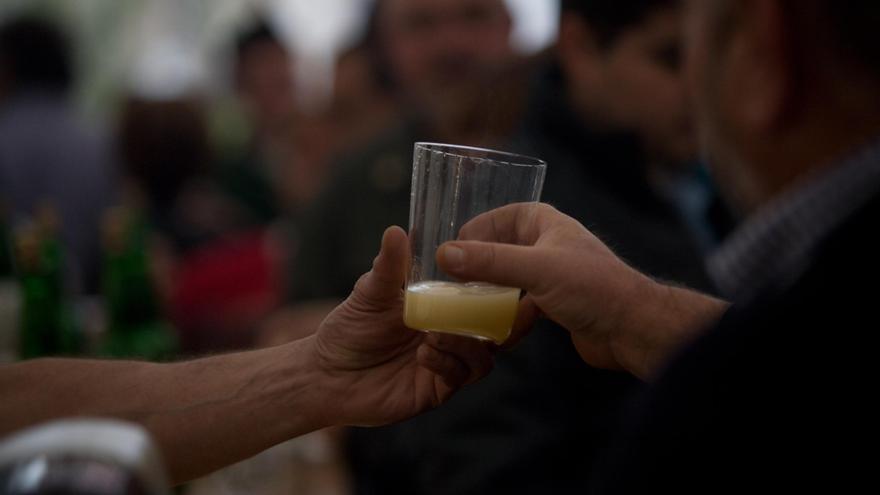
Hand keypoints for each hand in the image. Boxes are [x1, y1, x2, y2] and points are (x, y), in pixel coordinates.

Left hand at [310, 227, 494, 426]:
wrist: (326, 374)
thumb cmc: (350, 330)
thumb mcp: (370, 294)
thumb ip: (388, 267)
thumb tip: (396, 231)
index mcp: (444, 310)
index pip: (486, 301)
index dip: (507, 293)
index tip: (516, 276)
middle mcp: (452, 338)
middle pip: (497, 333)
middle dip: (507, 322)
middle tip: (500, 307)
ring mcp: (446, 366)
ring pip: (482, 358)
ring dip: (467, 343)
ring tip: (438, 332)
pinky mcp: (436, 392)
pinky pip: (457, 377)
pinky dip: (447, 362)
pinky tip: (425, 353)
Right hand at [435, 204, 726, 378]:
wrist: (632, 329)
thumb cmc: (593, 288)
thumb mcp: (537, 269)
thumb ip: (491, 261)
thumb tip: (445, 254)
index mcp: (547, 223)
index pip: (504, 215)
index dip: (477, 228)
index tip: (453, 246)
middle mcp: (549, 245)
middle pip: (503, 247)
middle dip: (478, 261)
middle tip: (451, 277)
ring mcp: (553, 275)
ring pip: (510, 276)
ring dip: (489, 287)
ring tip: (464, 299)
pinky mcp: (556, 303)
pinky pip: (520, 301)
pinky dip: (504, 310)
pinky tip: (490, 323)